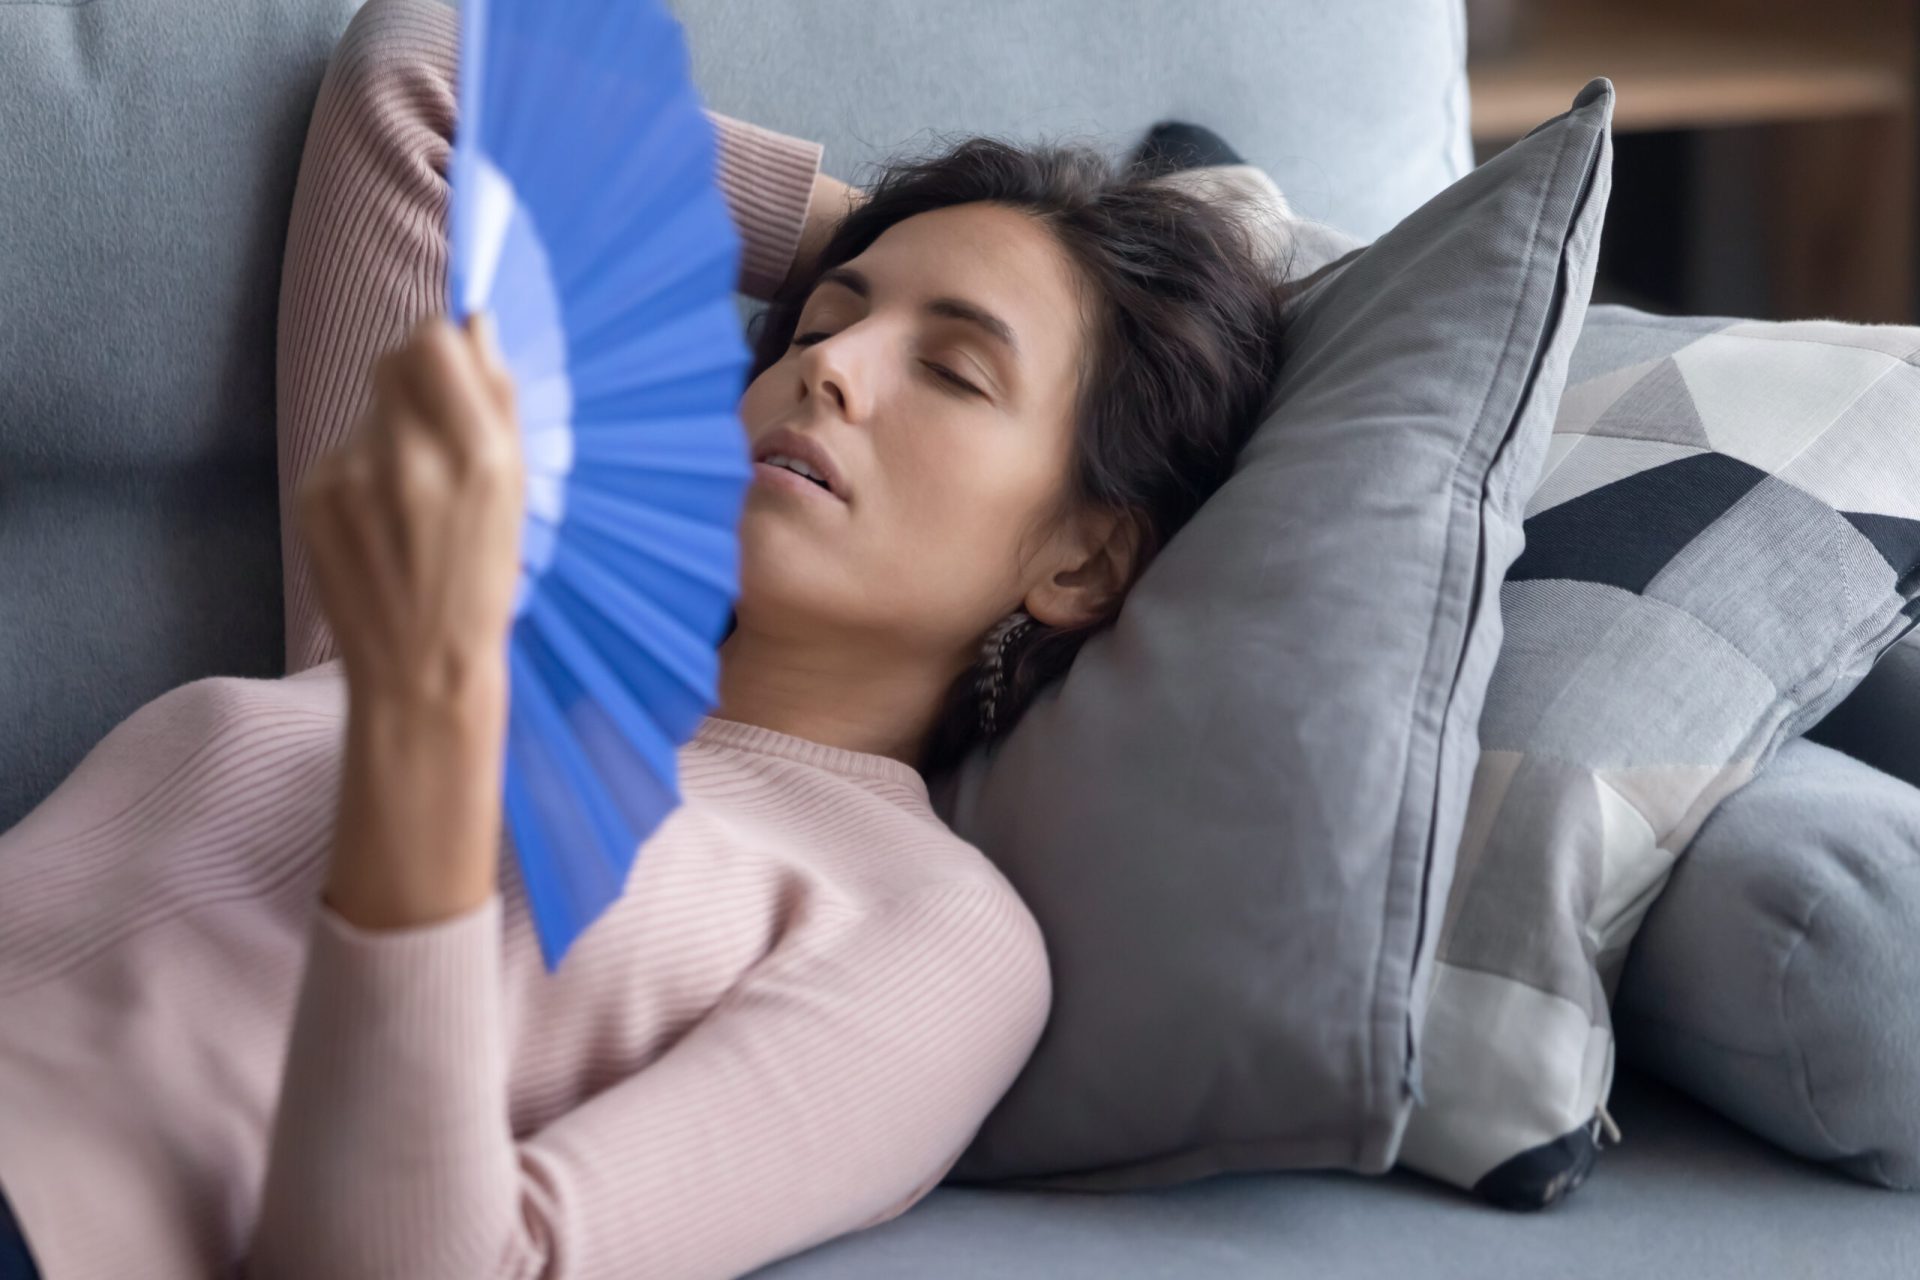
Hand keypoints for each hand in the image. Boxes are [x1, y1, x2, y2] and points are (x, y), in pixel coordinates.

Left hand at [297, 313, 523, 929]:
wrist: (420, 671)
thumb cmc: (481, 584)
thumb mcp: (516, 494)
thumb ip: (497, 402)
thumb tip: (477, 325)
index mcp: (475, 454)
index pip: (434, 338)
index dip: (445, 348)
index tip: (454, 369)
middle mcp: (407, 457)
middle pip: (394, 360)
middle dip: (416, 382)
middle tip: (436, 433)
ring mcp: (350, 476)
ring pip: (367, 408)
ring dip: (390, 430)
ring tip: (411, 496)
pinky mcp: (311, 496)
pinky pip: (340, 450)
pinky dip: (361, 471)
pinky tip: (380, 522)